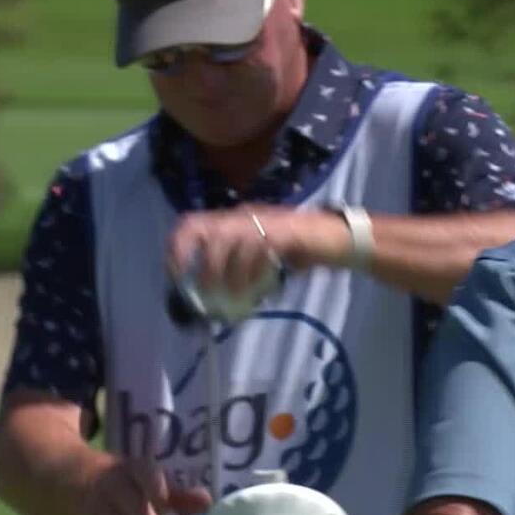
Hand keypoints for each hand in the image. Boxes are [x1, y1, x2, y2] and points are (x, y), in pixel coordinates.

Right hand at [78, 455, 211, 514]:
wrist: (80, 481)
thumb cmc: (129, 483)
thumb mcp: (151, 484)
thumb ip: (179, 495)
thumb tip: (208, 502)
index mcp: (132, 468)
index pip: (141, 471)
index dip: (152, 483)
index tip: (163, 499)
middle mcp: (112, 482)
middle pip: (127, 500)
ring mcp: (96, 502)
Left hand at [167, 206, 350, 292]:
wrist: (339, 239)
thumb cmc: (300, 249)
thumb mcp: (262, 255)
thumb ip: (240, 267)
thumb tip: (215, 294)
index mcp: (236, 218)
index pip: (193, 223)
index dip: (177, 248)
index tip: (175, 277)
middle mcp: (246, 215)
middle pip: (206, 230)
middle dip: (198, 264)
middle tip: (201, 293)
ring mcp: (265, 222)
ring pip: (229, 243)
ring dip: (224, 275)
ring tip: (229, 299)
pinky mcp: (284, 234)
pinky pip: (258, 252)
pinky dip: (252, 275)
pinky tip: (254, 293)